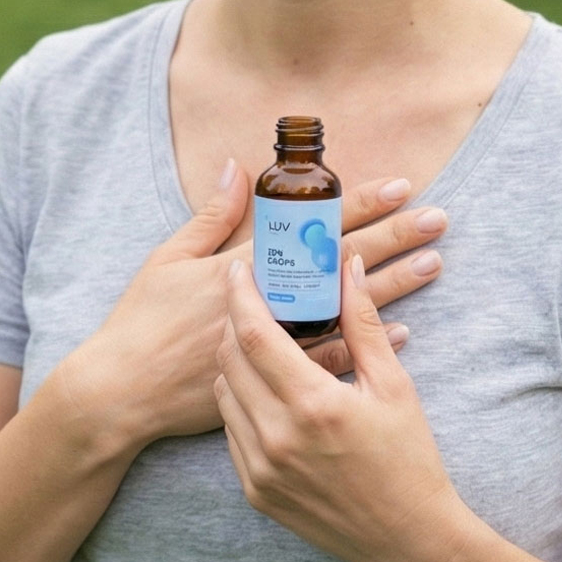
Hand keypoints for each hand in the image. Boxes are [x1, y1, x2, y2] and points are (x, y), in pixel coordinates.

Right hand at [61, 165, 447, 450]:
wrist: (123, 393)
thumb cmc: (142, 321)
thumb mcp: (170, 257)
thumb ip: (212, 214)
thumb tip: (240, 167)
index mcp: (245, 263)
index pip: (313, 224)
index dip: (358, 203)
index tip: (401, 186)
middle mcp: (269, 299)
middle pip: (342, 261)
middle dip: (393, 237)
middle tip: (438, 218)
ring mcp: (276, 341)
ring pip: (348, 307)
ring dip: (393, 286)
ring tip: (434, 264)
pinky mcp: (275, 380)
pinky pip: (333, 360)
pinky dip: (367, 343)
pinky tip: (405, 330)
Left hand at [215, 253, 471, 561]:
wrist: (409, 540)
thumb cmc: (408, 459)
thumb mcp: (393, 385)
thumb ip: (362, 322)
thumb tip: (347, 267)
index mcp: (313, 405)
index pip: (255, 335)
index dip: (241, 296)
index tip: (240, 269)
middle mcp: (277, 438)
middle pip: (230, 360)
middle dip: (235, 322)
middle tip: (252, 301)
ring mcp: (261, 470)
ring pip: (224, 394)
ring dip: (235, 362)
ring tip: (262, 344)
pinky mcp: (255, 492)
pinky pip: (231, 431)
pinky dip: (241, 402)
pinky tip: (268, 391)